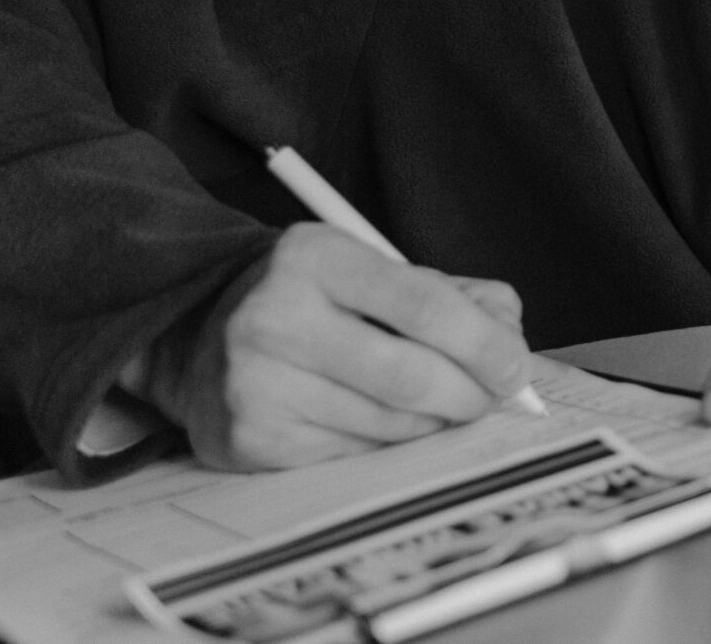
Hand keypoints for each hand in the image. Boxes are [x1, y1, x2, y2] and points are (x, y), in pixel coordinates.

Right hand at [124, 222, 535, 469]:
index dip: (484, 344)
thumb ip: (454, 295)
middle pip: (409, 375)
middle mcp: (276, 317)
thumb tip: (509, 341)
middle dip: (469, 395)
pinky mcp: (249, 438)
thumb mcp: (374, 269)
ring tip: (440, 406)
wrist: (195, 332)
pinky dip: (388, 443)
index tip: (515, 368)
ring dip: (433, 422)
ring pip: (387, 423)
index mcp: (316, 257)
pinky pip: (352, 453)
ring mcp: (256, 383)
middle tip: (491, 398)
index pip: (423, 304)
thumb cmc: (314, 298)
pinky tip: (384, 421)